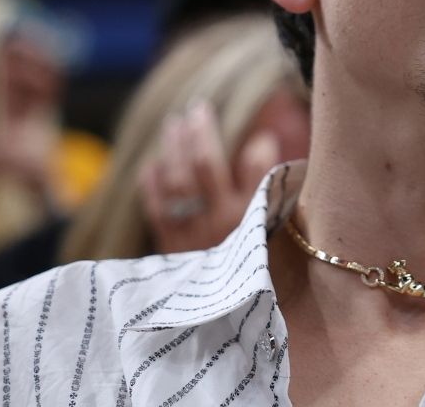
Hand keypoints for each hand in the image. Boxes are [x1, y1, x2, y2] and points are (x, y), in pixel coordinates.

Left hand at [138, 100, 279, 253]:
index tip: (241, 126)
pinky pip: (157, 210)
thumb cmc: (259, 266)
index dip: (246, 145)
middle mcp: (220, 224)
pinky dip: (152, 184)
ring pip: (176, 182)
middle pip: (202, 166)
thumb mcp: (273, 229)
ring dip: (173, 149)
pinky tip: (152, 164)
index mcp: (251, 217)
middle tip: (196, 108)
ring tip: (173, 125)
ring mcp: (192, 236)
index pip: (251, 169)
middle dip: (199, 133)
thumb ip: (267, 184)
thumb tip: (262, 141)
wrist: (228, 316)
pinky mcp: (172, 249)